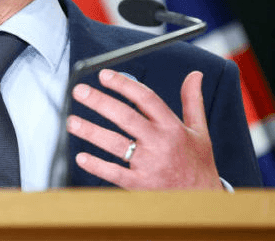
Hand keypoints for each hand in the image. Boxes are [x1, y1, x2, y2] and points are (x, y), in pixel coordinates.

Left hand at [66, 69, 222, 189]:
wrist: (202, 200)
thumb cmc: (197, 163)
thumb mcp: (200, 130)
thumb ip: (192, 100)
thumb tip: (195, 75)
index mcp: (172, 127)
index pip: (146, 98)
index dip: (124, 85)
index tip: (104, 75)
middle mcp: (160, 143)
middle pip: (126, 117)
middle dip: (100, 102)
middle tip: (80, 91)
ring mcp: (149, 165)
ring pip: (116, 144)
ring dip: (92, 132)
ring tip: (72, 121)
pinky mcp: (140, 185)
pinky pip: (115, 174)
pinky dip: (97, 166)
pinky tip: (82, 157)